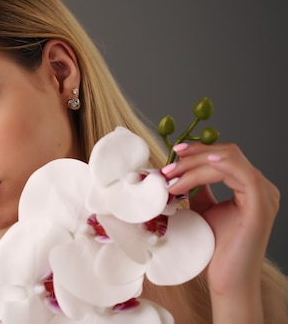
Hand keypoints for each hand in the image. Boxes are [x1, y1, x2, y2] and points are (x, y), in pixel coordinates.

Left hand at [160, 142, 279, 321]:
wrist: (227, 280)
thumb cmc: (215, 249)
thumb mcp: (203, 209)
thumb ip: (198, 188)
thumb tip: (179, 168)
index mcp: (249, 186)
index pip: (223, 155)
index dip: (197, 151)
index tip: (172, 154)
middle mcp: (261, 187)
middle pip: (226, 153)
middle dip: (192, 157)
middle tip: (167, 169)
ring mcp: (264, 195)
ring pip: (228, 160)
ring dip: (195, 164)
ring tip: (172, 177)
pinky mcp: (261, 205)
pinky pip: (241, 173)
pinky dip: (216, 167)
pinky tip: (194, 170)